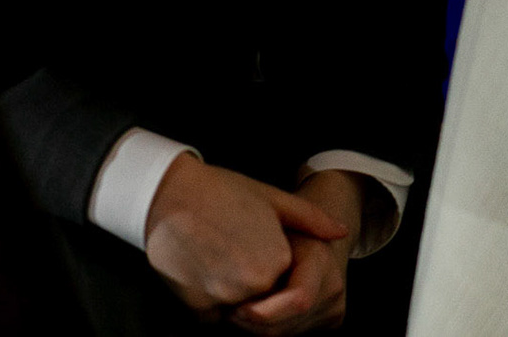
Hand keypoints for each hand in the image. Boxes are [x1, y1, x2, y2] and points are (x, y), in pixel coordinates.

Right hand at [142, 156, 348, 320]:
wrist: (166, 195)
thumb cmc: (221, 192)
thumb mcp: (271, 198)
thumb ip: (310, 219)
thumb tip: (341, 232)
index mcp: (275, 261)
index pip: (288, 279)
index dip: (274, 260)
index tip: (256, 240)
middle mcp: (251, 286)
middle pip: (264, 297)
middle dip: (255, 280)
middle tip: (235, 246)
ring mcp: (222, 299)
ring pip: (239, 308)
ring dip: (234, 293)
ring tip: (219, 253)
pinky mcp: (196, 308)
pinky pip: (214, 315)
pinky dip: (211, 300)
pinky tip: (203, 266)